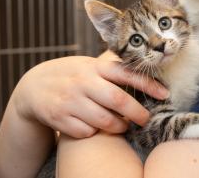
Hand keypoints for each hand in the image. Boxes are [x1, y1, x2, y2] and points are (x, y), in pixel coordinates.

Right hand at [12, 56, 168, 137]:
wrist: (33, 87)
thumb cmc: (72, 75)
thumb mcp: (89, 66)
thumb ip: (111, 70)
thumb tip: (147, 74)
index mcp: (94, 67)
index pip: (126, 74)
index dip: (148, 85)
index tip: (165, 94)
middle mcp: (83, 82)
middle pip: (118, 101)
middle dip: (138, 113)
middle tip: (146, 119)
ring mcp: (70, 100)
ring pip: (104, 120)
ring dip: (119, 126)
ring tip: (123, 125)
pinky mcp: (59, 118)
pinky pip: (86, 131)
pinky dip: (96, 132)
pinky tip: (97, 127)